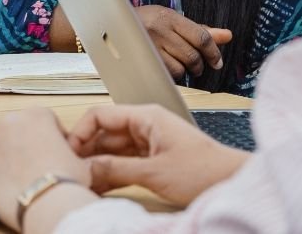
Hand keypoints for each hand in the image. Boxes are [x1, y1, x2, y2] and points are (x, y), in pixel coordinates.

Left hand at [0, 108, 94, 231]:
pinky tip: (14, 188)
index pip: (45, 119)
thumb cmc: (65, 180)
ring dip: (12, 158)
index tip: (56, 150)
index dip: (53, 136)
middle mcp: (10, 123)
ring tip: (26, 179)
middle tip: (40, 164)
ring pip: (2, 148)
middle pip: (19, 130)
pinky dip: (0, 176)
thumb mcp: (78, 158)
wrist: (47, 203)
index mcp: (36, 115)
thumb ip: (66, 150)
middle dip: (28, 144)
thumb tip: (63, 158)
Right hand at [67, 104, 248, 206]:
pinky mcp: (154, 160)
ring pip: (113, 151)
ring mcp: (150, 143)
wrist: (233, 183)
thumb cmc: (205, 170)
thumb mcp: (154, 172)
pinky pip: (125, 163)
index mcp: (146, 116)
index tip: (68, 151)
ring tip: (82, 181)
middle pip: (104, 134)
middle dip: (86, 152)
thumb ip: (116, 169)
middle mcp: (146, 126)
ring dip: (98, 165)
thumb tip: (85, 169)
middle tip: (70, 171)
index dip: (80, 132)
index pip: (100, 115)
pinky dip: (112, 174)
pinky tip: (100, 186)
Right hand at [133, 5, 232, 79]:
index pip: (201, 37)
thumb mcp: (172, 21)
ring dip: (183, 70)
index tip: (217, 62)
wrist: (111, 26)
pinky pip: (167, 75)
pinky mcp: (142, 60)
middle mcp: (159, 30)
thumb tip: (227, 36)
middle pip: (193, 55)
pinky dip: (171, 75)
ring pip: (180, 69)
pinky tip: (165, 67)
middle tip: (196, 66)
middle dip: (198, 65)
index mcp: (169, 17)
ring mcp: (149, 46)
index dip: (213, 53)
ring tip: (176, 64)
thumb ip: (200, 30)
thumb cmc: (146, 24)